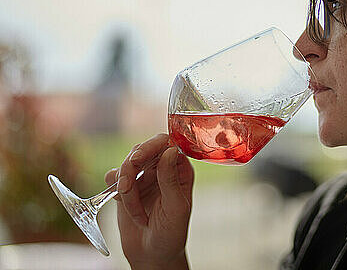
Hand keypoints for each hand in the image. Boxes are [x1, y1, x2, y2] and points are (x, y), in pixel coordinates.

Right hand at [104, 134, 193, 269]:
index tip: (137, 159)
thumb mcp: (176, 208)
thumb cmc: (171, 233)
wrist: (152, 254)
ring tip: (133, 210)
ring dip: (125, 187)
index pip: (167, 143)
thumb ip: (171, 179)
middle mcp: (162, 168)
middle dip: (131, 168)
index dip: (151, 146)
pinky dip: (113, 189)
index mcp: (180, 169)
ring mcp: (143, 177)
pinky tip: (121, 203)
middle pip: (143, 150)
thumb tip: (170, 150)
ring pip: (126, 164)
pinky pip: (113, 176)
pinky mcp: (126, 187)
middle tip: (126, 187)